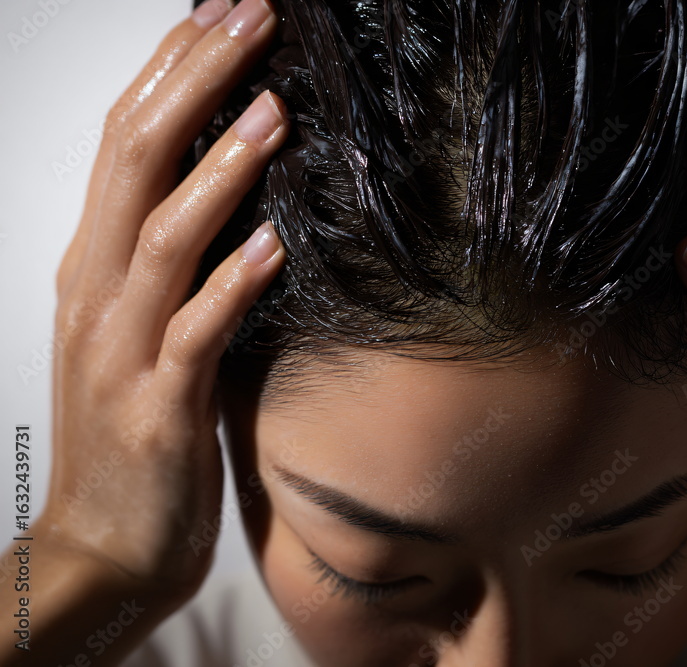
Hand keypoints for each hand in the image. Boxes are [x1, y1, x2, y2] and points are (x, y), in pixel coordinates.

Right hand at [41, 0, 286, 595]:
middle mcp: (97, 292)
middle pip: (135, 162)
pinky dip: (231, 285)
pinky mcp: (156, 407)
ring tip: (274, 112)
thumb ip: (173, 262)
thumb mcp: (144, 329)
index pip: (127, 143)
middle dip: (194, 84)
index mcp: (95, 266)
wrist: (106, 542)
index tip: (221, 17)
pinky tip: (272, 244)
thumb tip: (233, 196)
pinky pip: (194, 333)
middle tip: (250, 20)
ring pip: (161, 238)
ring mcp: (121, 348)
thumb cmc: (133, 434)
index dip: (172, 73)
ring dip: (219, 172)